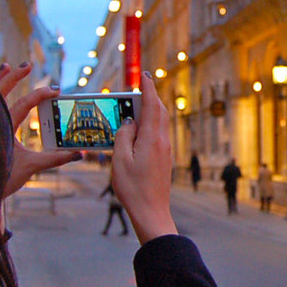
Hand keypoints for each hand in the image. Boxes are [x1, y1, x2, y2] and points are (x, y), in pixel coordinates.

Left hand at [0, 61, 81, 197]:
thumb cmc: (0, 179)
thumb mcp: (30, 167)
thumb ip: (54, 159)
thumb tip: (79, 154)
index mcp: (3, 127)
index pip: (23, 104)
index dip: (40, 95)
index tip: (55, 91)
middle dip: (14, 76)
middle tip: (26, 65)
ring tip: (6, 67)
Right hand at [111, 72, 176, 242]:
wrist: (151, 212)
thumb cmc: (133, 188)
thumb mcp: (120, 160)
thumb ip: (123, 136)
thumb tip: (129, 123)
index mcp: (152, 138)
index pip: (152, 105)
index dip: (148, 88)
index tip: (145, 75)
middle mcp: (163, 141)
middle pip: (159, 111)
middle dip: (150, 97)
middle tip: (137, 89)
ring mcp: (166, 150)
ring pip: (160, 123)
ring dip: (150, 111)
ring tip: (134, 108)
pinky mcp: (164, 158)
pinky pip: (159, 134)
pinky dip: (150, 125)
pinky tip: (138, 131)